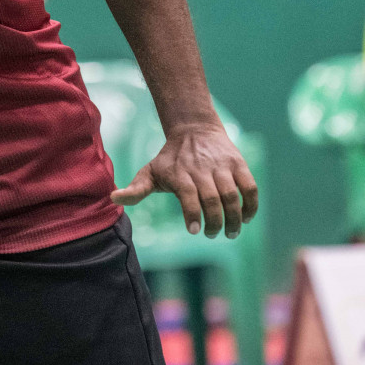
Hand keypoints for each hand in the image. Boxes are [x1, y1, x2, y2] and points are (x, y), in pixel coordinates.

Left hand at [112, 121, 258, 237]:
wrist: (194, 129)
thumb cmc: (170, 159)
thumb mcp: (150, 172)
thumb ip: (136, 189)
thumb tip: (113, 199)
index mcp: (179, 173)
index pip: (188, 196)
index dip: (192, 215)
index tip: (193, 231)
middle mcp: (201, 169)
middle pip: (212, 199)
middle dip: (215, 223)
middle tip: (213, 235)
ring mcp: (222, 166)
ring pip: (232, 195)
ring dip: (235, 218)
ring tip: (231, 232)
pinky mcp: (238, 164)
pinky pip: (250, 187)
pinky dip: (251, 205)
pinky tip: (247, 218)